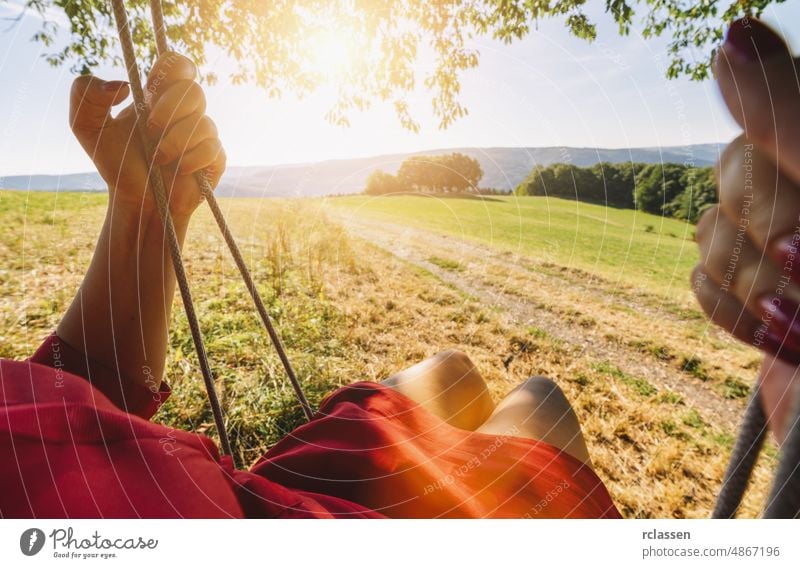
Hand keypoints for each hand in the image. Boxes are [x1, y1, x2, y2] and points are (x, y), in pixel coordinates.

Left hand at [69, 52, 224, 219]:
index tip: (154, 86)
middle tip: (150, 130)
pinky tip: (177, 170)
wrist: (137, 202)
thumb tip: (123, 86)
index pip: (178, 65)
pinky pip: (213, 148)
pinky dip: (191, 159)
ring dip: (175, 141)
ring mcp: (202, 135)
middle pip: (194, 90)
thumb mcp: (86, 127)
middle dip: (169, 110)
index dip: (173, 68)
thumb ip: (85, 94)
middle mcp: (184, 112)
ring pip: (204, 122)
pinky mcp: (214, 158)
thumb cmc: (115, 163)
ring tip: (158, 158)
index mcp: (158, 97)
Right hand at [692, 18, 799, 443]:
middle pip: (731, 172)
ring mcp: (772, 250)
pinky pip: (696, 279)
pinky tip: (776, 336)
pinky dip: (730, 311)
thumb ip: (789, 118)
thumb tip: (729, 34)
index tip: (759, 125)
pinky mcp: (746, 298)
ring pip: (706, 230)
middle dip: (766, 228)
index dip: (764, 127)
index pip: (774, 116)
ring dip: (749, 282)